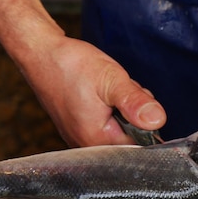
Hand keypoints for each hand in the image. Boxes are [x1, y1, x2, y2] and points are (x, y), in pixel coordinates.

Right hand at [22, 35, 165, 146]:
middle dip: (131, 112)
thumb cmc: (70, 66)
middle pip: (129, 136)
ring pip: (118, 127)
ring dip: (119, 107)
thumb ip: (135, 101)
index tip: (131, 99)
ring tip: (103, 88)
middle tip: (115, 90)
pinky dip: (106, 107)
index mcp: (97, 140)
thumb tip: (157, 121)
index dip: (144, 119)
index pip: (140, 144)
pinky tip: (95, 93)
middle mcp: (87, 145)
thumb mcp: (110, 80)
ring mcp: (79, 137)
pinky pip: (104, 122)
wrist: (40, 53)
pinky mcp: (76, 127)